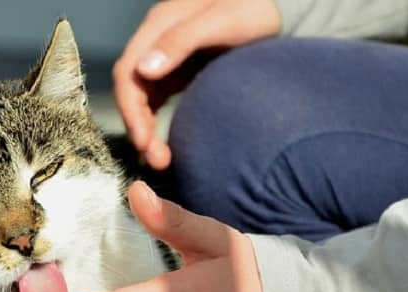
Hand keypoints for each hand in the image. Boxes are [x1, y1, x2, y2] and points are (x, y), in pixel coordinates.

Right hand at [113, 0, 281, 169]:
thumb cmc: (253, 8)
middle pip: (133, 90)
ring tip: (160, 160)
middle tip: (156, 160)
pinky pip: (157, 101)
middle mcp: (156, 42)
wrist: (278, 8)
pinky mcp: (179, 71)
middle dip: (138, 126)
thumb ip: (181, 41)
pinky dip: (155, 123)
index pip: (128, 72)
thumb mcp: (221, 21)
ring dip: (145, 129)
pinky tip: (164, 143)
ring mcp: (167, 58)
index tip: (143, 141)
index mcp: (158, 26)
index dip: (131, 110)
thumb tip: (144, 70)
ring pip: (143, 99)